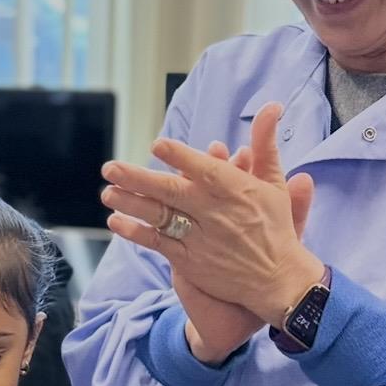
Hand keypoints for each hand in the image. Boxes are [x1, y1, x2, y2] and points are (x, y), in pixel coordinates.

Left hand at [102, 103, 321, 328]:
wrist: (278, 279)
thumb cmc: (275, 226)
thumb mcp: (275, 182)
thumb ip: (265, 143)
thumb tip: (271, 106)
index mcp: (235, 190)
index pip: (204, 170)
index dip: (180, 157)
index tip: (157, 145)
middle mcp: (214, 213)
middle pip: (172, 192)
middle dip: (138, 179)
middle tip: (110, 167)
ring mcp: (200, 238)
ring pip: (160, 217)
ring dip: (131, 203)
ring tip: (107, 192)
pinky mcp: (190, 262)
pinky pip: (158, 244)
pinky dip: (136, 233)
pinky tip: (116, 222)